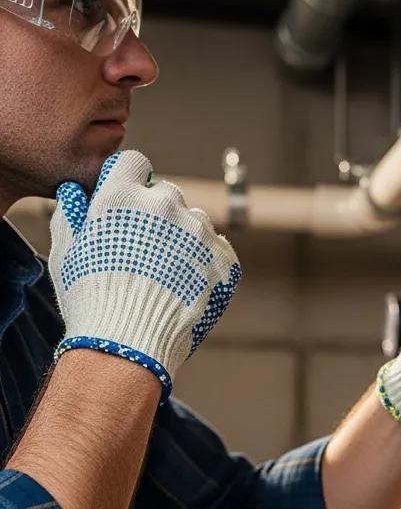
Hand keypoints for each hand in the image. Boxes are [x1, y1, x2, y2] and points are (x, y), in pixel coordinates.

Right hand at [49, 150, 241, 400]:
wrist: (129, 344)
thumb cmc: (92, 299)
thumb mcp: (68, 250)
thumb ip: (74, 213)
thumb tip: (78, 196)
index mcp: (124, 194)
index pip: (135, 163)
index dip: (130, 183)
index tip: (128, 204)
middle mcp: (167, 204)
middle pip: (167, 194)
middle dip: (158, 214)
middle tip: (146, 251)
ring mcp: (200, 232)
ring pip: (196, 222)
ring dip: (186, 239)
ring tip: (168, 275)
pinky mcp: (224, 260)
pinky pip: (219, 250)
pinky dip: (208, 263)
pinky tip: (189, 285)